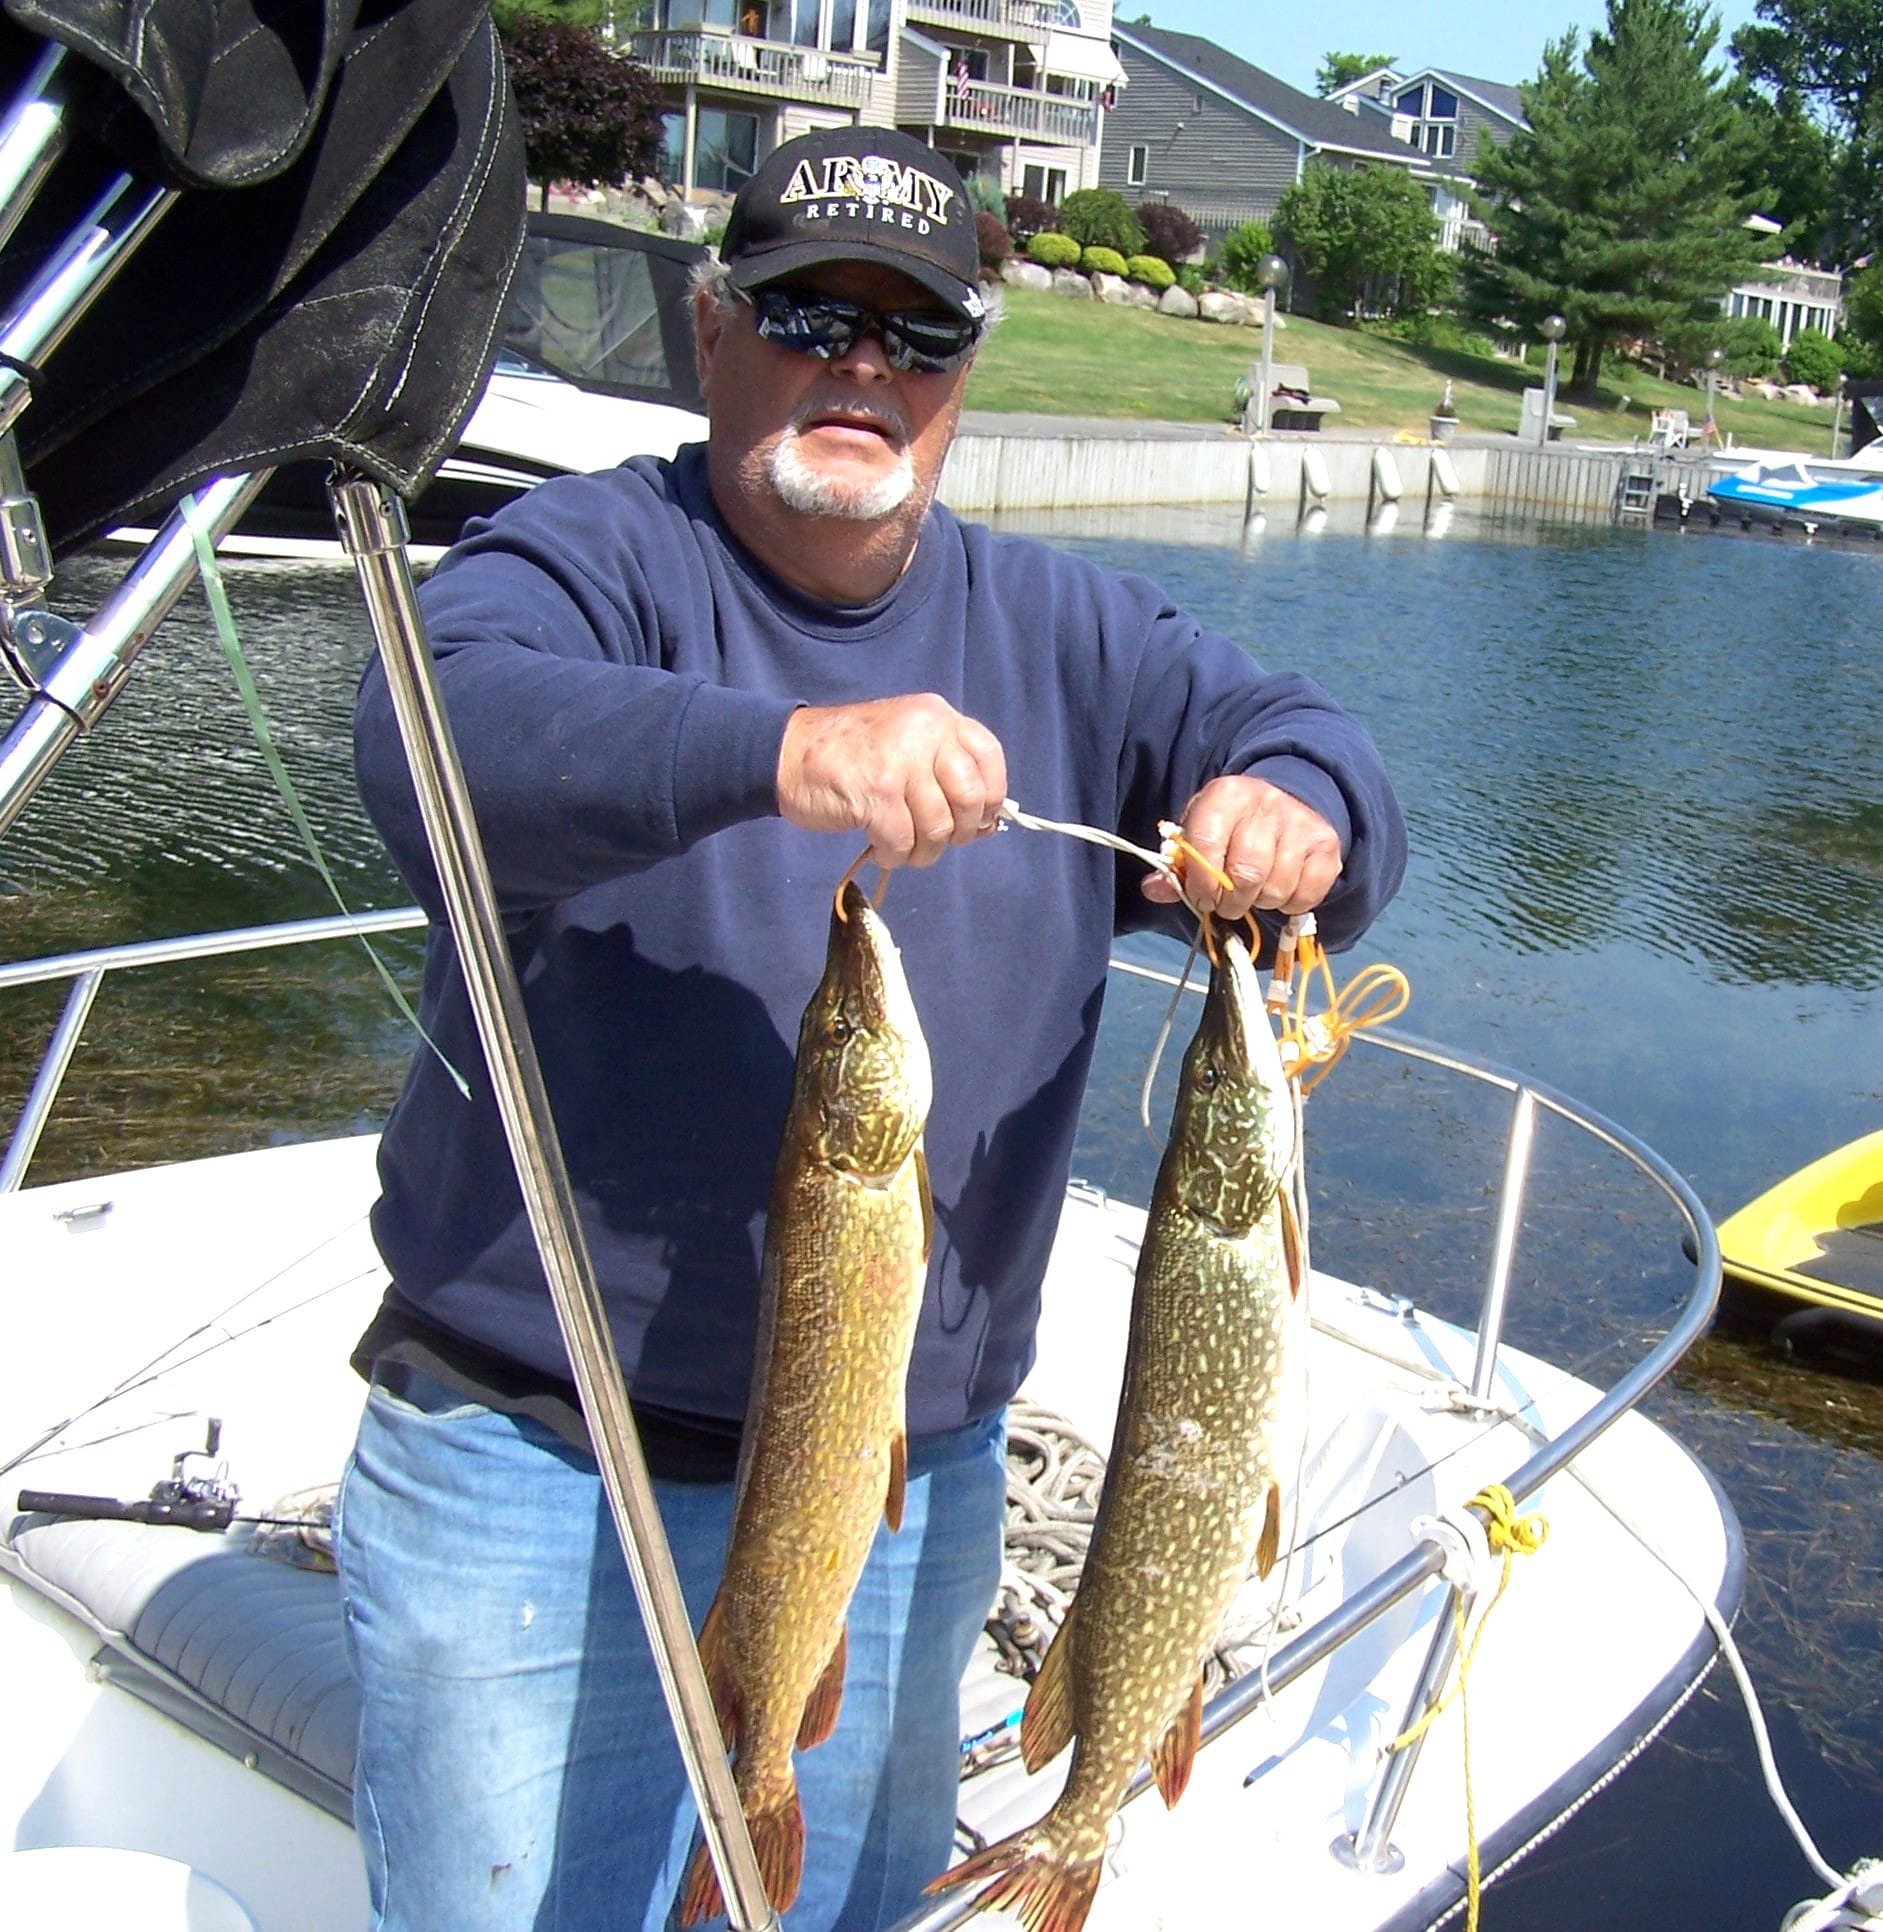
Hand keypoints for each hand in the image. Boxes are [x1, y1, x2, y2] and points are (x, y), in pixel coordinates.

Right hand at [777, 694, 1007, 868]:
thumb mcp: (906, 745)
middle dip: (959, 832)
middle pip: (971, 798)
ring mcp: (900, 760)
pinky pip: (903, 841)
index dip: (992, 797)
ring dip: (923, 851)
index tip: (977, 820)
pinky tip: (879, 847)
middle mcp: (924, 731)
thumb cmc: (852, 756)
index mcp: (937, 717)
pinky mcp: (875, 792)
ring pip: (938, 827)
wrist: (787, 752)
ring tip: (902, 847)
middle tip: (933, 839)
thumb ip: (946, 773)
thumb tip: (988, 825)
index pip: (989, 757)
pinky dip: (894, 855)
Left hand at [1141, 775, 1342, 921]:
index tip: (1201, 898)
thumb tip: (1154, 890)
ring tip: (1254, 892)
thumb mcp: (1199, 831)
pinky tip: (1280, 889)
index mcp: (1226, 795)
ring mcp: (1301, 823)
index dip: (1200, 883)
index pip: (1206, 845)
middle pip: (1246, 874)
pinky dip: (1289, 905)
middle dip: (1231, 902)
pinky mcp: (1327, 845)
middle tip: (1227, 904)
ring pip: (1276, 888)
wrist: (1288, 797)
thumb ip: (1177, 864)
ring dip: (1260, 902)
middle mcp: (1266, 804)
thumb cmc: (1233, 824)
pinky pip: (1305, 896)